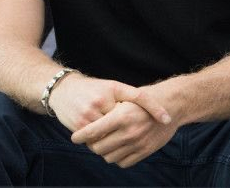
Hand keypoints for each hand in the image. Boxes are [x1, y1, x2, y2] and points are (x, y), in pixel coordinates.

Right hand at [49, 73, 170, 131]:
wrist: (62, 89)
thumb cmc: (93, 89)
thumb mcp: (113, 87)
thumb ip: (137, 97)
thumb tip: (164, 117)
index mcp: (110, 92)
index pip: (135, 104)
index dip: (151, 111)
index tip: (167, 119)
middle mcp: (99, 103)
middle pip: (122, 126)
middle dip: (130, 130)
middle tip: (137, 131)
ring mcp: (88, 115)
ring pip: (110, 138)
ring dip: (115, 140)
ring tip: (118, 136)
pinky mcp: (79, 126)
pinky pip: (96, 142)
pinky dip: (101, 143)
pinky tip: (103, 137)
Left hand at [71, 99, 177, 166]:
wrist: (169, 106)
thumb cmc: (141, 99)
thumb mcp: (122, 98)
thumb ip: (106, 111)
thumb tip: (87, 122)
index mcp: (120, 116)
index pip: (93, 131)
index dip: (81, 136)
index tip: (74, 138)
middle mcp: (128, 132)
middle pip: (99, 147)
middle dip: (91, 144)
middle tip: (89, 139)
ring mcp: (137, 144)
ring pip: (109, 157)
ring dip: (103, 151)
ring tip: (102, 142)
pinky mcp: (145, 152)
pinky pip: (124, 162)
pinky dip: (116, 157)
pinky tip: (115, 147)